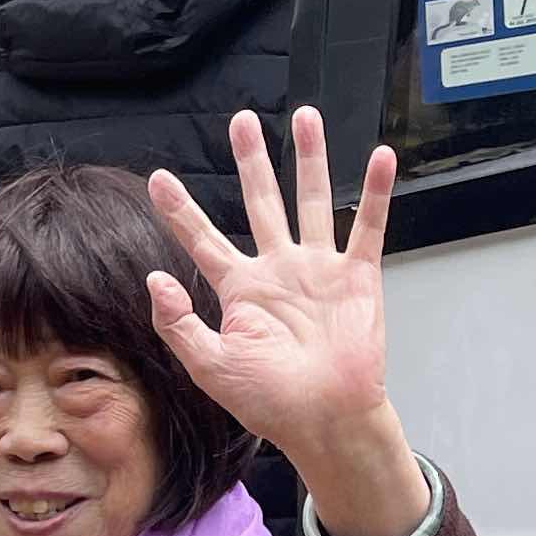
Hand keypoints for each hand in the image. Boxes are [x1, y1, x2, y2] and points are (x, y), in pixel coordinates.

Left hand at [145, 109, 430, 535]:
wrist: (325, 419)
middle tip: (241, 120)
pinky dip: (376, 193)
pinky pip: (367, 227)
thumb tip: (154, 279)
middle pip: (261, 202)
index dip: (179, 211)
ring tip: (305, 116)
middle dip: (252, 161)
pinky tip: (382, 158)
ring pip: (312, 201)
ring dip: (310, 159)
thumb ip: (179, 324)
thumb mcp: (211, 367)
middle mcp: (279, 271)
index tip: (158, 179)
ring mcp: (319, 270)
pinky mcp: (358, 277)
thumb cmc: (270, 402)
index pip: (202, 240)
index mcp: (241, 291)